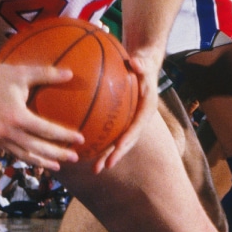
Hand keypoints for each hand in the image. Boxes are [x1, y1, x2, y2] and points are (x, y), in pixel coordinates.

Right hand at [0, 62, 83, 169]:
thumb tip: (71, 74)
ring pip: (25, 155)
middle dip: (57, 154)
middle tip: (75, 157)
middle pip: (37, 148)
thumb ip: (47, 74)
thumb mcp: (23, 73)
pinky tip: (39, 159)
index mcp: (16, 116)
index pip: (45, 130)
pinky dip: (28, 157)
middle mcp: (7, 131)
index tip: (80, 139)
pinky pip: (14, 152)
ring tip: (58, 165)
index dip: (64, 136)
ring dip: (42, 161)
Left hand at [95, 49, 157, 172]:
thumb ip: (140, 65)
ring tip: (94, 169)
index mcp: (146, 110)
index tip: (118, 146)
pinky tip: (84, 151)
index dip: (128, 137)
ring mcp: (129, 123)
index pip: (137, 126)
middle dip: (116, 155)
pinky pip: (110, 134)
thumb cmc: (142, 65)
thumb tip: (135, 62)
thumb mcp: (143, 63)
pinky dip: (99, 143)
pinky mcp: (121, 122)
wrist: (143, 68)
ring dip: (106, 156)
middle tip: (104, 167)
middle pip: (127, 141)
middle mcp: (138, 120)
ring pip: (117, 142)